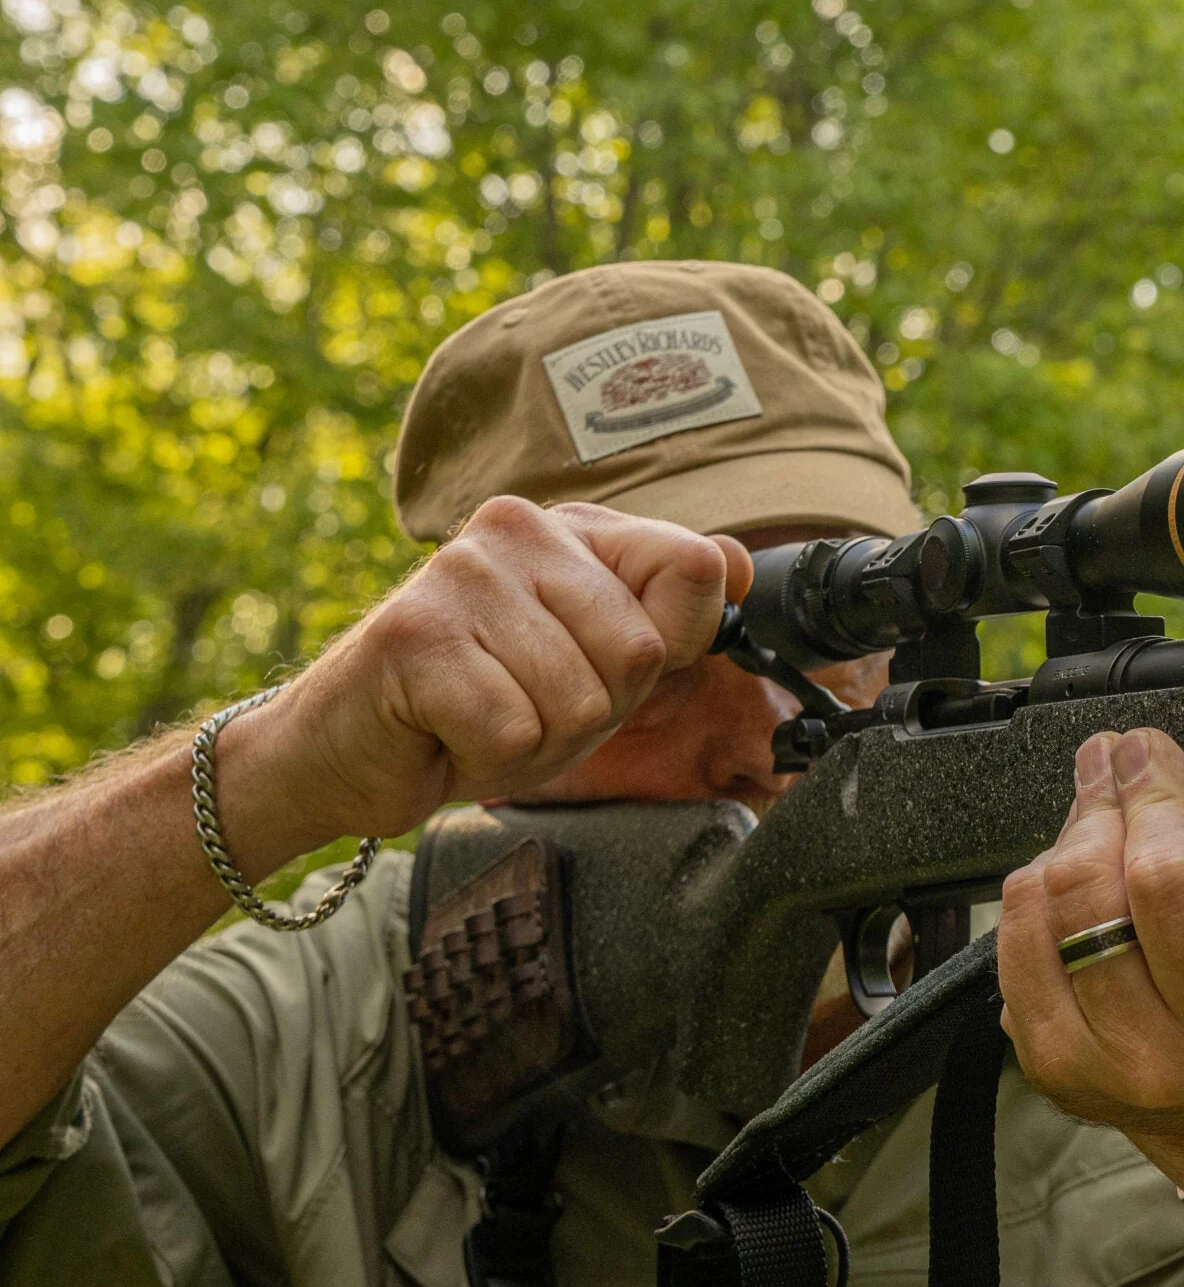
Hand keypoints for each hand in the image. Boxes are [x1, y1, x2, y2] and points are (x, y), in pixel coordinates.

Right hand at [236, 498, 748, 844]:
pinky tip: (445, 731)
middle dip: (592, 712)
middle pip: (637, 654)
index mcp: (572, 530)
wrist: (345, 750)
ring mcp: (464, 574)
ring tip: (481, 717)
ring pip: (579, 700)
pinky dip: (486, 755)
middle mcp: (520, 531)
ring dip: (536, 740)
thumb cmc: (477, 707)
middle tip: (523, 705)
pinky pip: (514, 728)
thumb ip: (660, 615)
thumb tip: (736, 561)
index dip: (670, 646)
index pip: (692, 567)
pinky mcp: (415, 634)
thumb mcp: (591, 663)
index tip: (605, 665)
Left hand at [998, 729, 1183, 1212]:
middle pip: (1163, 887)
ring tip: (1104, 783)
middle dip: (1151, 792)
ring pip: (1083, 900)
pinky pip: (1025, 936)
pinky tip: (1069, 857)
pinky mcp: (1062, 1065)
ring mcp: (1138, 1068)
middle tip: (1146, 752)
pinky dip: (1040, 877)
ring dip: (1088, 818)